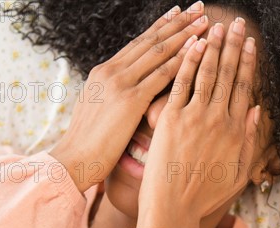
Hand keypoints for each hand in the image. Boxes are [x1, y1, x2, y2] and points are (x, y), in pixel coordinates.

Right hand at [50, 2, 209, 192]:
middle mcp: (112, 71)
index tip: (178, 13)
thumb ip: (116, 96)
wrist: (73, 160)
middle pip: (151, 40)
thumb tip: (131, 93)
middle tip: (199, 7)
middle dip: (177, 22)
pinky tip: (198, 49)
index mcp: (104, 72)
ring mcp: (120, 83)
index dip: (161, 27)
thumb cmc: (89, 144)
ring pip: (158, 52)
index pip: (138, 44)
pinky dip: (182, 60)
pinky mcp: (130, 100)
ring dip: (184, 34)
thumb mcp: (100, 111)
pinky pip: (162, 75)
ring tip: (205, 20)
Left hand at [136, 17, 259, 227]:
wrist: (174, 208)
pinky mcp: (171, 119)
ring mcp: (195, 118)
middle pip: (228, 75)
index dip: (248, 63)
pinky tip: (192, 44)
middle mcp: (219, 120)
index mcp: (237, 132)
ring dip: (213, 47)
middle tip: (238, 23)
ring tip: (216, 26)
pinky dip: (187, 62)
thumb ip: (252, 141)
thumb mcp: (240, 173)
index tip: (251, 44)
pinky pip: (181, 83)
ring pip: (207, 74)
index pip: (244, 88)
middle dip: (234, 46)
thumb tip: (259, 111)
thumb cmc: (205, 195)